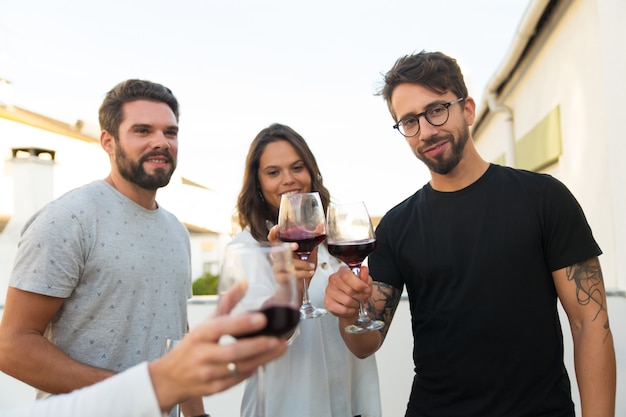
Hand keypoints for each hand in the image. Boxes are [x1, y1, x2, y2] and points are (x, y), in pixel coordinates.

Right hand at [149, 312, 287, 411]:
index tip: (261, 318)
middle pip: (233, 352)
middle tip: (278, 340)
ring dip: (262, 359)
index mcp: (200, 334)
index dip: (242, 323)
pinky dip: (252, 370)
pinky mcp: (214, 389)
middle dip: (259, 346)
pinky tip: (264, 361)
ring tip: (279, 349)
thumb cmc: (191, 347)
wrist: (170, 378)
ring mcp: (208, 374)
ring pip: (239, 368)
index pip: (221, 327)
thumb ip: (227, 303)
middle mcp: (203, 355)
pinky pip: (238, 380)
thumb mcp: (205, 322)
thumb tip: (244, 284)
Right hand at [268, 224, 315, 281]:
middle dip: (287, 247)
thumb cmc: (303, 267)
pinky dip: (302, 273)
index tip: (278, 227)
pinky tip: (309, 272)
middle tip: (296, 245)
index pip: (274, 239)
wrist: (301, 286)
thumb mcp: (310, 251)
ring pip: (287, 264)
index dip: (273, 233)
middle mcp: (278, 257)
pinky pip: (290, 275)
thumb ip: (313, 238)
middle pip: (277, 250)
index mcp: (283, 249)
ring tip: (312, 266)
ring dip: (302, 264)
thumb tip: (321, 226)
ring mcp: (277, 268)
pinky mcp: (280, 278)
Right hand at [324, 265, 372, 320]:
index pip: (347, 276)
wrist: (353, 302)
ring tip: (357, 303)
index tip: (366, 290)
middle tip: (362, 298)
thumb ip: (365, 276)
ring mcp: (329, 291)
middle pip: (349, 290)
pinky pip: (343, 310)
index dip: (359, 285)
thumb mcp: (365, 282)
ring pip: (347, 301)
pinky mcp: (328, 302)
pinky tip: (351, 308)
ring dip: (355, 304)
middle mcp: (333, 279)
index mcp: (342, 271)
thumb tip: (364, 269)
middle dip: (360, 297)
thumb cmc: (358, 290)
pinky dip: (350, 311)